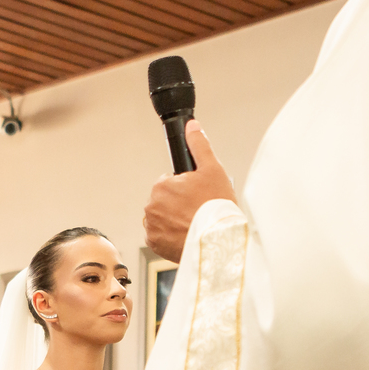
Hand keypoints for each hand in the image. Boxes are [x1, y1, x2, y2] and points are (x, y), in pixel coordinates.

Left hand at [144, 119, 236, 260]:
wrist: (217, 242)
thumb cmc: (216, 206)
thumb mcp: (212, 169)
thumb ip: (199, 145)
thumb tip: (192, 126)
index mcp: (161, 186)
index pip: (171, 182)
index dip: (187, 188)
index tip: (198, 196)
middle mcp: (151, 205)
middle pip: (166, 200)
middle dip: (179, 203)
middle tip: (198, 210)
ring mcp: (151, 226)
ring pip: (162, 217)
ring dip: (174, 219)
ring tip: (194, 222)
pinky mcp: (154, 243)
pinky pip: (160, 235)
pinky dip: (170, 234)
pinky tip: (186, 233)